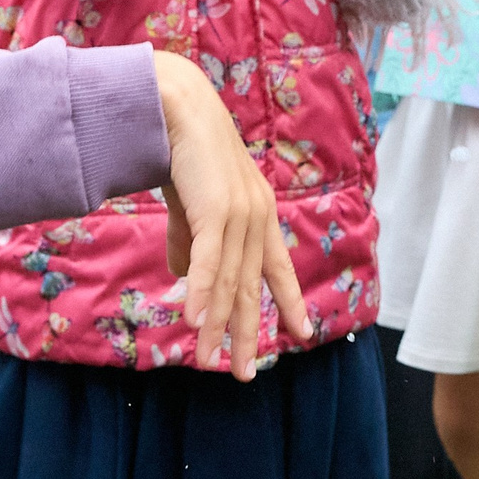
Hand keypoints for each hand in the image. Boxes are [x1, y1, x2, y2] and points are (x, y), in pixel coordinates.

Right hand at [151, 50, 307, 378]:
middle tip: (245, 374)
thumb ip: (191, 241)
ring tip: (209, 363)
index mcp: (258, 213)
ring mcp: (240, 212)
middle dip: (249, 333)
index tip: (302, 333)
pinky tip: (197, 324)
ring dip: (217, 326)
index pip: (278, 266)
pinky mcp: (216, 208)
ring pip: (229, 282)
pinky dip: (203, 294)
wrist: (176, 105)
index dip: (289, 300)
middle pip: (253, 286)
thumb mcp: (191, 205)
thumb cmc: (184, 152)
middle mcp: (257, 216)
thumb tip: (185, 279)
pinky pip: (209, 261)